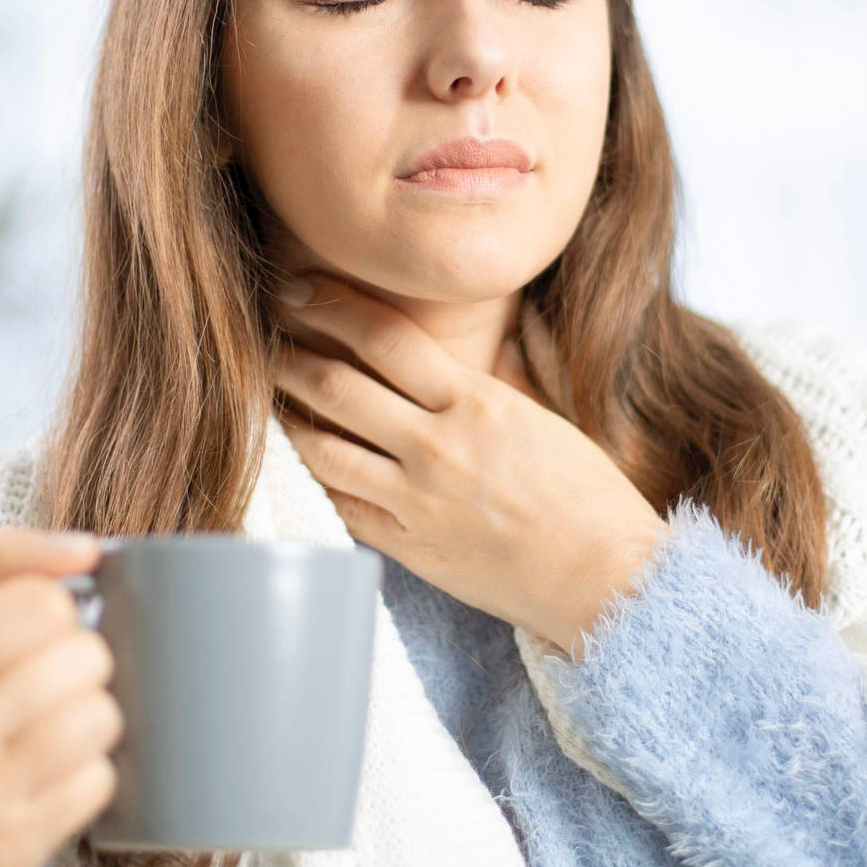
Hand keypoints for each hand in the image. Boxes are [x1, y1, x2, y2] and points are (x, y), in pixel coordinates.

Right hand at [0, 528, 119, 866]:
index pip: (44, 604)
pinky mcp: (6, 850)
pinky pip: (100, 781)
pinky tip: (49, 776)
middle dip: (80, 661)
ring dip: (92, 715)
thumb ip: (3, 559)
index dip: (54, 610)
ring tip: (51, 724)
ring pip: (100, 718)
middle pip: (84, 659)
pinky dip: (88, 773)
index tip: (29, 631)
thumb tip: (88, 549)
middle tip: (45, 681)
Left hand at [272, 273, 665, 659]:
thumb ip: (496, 379)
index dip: (331, 306)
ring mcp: (417, 502)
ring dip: (284, 415)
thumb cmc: (587, 494)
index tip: (299, 288)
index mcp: (477, 402)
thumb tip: (474, 345)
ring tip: (264, 394)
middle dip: (289, 354)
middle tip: (262, 332)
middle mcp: (438, 447)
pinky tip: (296, 456)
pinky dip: (310, 476)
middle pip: (337, 386)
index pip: (385, 338)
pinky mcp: (407, 548)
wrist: (604, 577)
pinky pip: (338, 504)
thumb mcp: (544, 415)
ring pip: (322, 447)